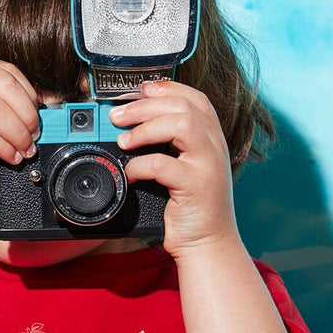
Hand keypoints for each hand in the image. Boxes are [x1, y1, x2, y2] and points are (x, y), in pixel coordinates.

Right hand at [0, 57, 40, 170]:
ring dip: (17, 134)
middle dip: (27, 115)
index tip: (42, 115)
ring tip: (25, 151)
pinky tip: (9, 156)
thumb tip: (28, 109)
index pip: (8, 72)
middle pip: (7, 89)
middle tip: (35, 136)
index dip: (30, 94)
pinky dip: (1, 146)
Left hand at [109, 80, 240, 258]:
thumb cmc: (190, 207)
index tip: (139, 90)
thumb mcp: (183, 169)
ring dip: (146, 128)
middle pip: (184, 106)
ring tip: (124, 141)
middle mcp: (214, 147)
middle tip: (117, 116)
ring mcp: (209, 165)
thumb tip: (131, 127)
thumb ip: (169, 146)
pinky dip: (141, 165)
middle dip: (145, 106)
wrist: (208, 244)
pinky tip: (130, 173)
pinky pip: (165, 165)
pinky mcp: (197, 186)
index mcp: (211, 138)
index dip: (166, 88)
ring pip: (182, 125)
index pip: (194, 98)